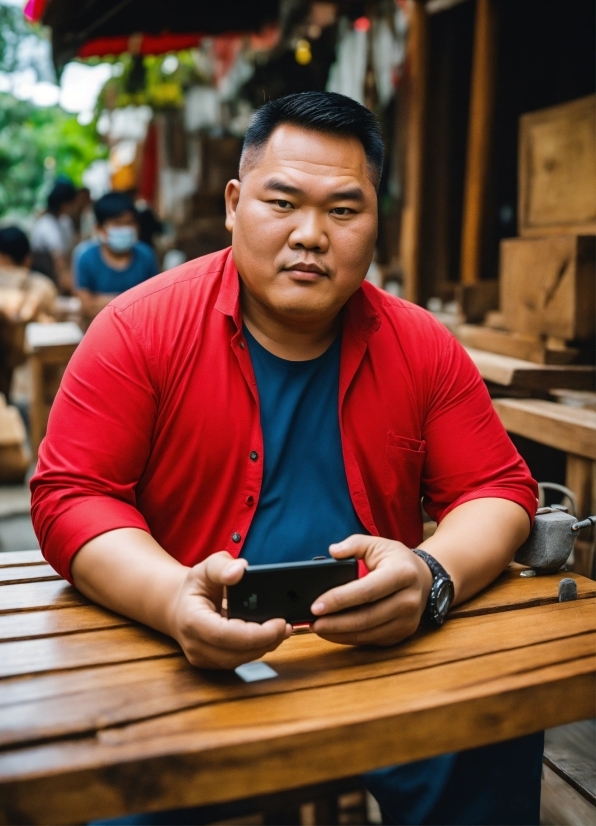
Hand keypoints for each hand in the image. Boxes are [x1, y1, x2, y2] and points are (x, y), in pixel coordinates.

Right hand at [169, 551, 291, 668]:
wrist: (178, 607)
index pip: (227, 635)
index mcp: (192, 621)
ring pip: (240, 660)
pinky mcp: (212, 663)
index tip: (280, 622)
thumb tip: (240, 570)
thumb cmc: (194, 587)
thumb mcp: (205, 568)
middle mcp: (195, 645)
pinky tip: (269, 636)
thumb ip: (221, 566)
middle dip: (266, 641)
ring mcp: (203, 658)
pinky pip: (238, 660)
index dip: (257, 633)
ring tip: (282, 630)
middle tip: (287, 626)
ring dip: (264, 647)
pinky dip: (255, 649)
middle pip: (237, 653)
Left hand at [310, 535, 432, 646]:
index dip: (339, 599)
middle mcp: (409, 600)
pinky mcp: (402, 634)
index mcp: (402, 574)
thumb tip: (333, 551)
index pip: (366, 591)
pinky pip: (372, 640)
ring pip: (368, 633)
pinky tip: (334, 632)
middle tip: (312, 622)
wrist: (424, 578)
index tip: (316, 605)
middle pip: (366, 617)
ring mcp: (408, 621)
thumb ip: (354, 544)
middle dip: (335, 622)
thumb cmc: (396, 560)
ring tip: (318, 628)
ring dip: (340, 633)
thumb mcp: (377, 544)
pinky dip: (350, 638)